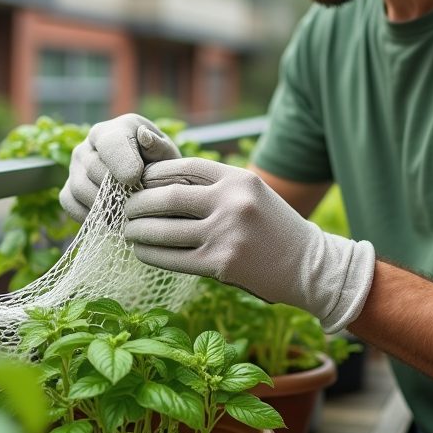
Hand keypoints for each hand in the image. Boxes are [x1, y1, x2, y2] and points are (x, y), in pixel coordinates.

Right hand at [59, 114, 180, 221]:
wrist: (148, 179)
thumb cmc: (160, 164)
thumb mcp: (166, 153)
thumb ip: (158, 146)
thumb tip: (145, 136)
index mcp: (115, 130)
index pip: (110, 143)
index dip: (121, 162)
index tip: (135, 179)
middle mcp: (89, 144)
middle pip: (93, 168)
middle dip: (115, 188)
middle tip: (135, 202)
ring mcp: (75, 166)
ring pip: (79, 187)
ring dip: (103, 204)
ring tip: (125, 212)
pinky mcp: (68, 187)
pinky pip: (69, 202)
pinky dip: (88, 215)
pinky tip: (109, 218)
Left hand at [124, 157, 374, 332]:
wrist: (308, 266)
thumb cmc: (274, 228)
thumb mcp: (252, 193)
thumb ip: (215, 186)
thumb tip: (161, 184)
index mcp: (238, 178)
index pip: (183, 166)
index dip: (153, 174)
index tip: (137, 181)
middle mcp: (231, 202)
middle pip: (167, 197)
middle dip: (138, 203)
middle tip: (124, 209)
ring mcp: (226, 234)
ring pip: (164, 230)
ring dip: (138, 231)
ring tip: (128, 231)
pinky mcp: (221, 264)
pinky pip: (172, 258)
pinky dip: (151, 254)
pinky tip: (142, 251)